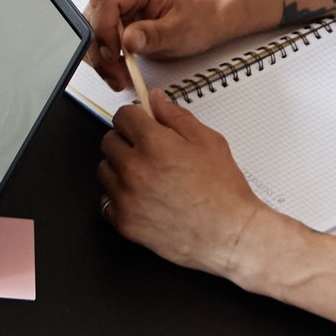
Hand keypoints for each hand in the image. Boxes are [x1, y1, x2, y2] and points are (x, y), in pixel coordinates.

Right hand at [84, 0, 233, 87]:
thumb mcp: (179, 31)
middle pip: (93, 14)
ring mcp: (114, 1)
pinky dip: (102, 56)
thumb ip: (153, 35)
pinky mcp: (110, 16)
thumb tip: (129, 39)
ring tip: (119, 75)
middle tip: (116, 73)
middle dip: (100, 49)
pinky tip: (116, 69)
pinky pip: (95, 36)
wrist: (199, 22)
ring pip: (89, 28)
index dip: (103, 29)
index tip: (113, 54)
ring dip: (100, 56)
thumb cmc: (193, 20)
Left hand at [98, 86, 265, 278]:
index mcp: (154, 144)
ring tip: (146, 177)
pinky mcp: (124, 223)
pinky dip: (120, 198)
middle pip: (109, 142)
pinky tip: (142, 199)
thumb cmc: (223, 191)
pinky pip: (107, 201)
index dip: (135, 119)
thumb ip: (176, 116)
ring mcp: (126, 198)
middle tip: (148, 152)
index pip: (122, 117)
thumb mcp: (208, 142)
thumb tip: (155, 99)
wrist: (230, 236)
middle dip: (126, 142)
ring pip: (105, 170)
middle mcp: (134, 169)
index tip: (142, 126)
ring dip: (120, 169)